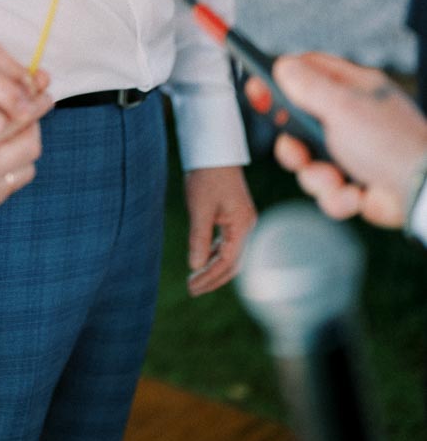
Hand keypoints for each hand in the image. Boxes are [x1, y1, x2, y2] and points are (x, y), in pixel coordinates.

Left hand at [184, 165, 256, 295]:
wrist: (214, 151)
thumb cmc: (207, 176)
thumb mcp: (200, 208)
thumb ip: (199, 238)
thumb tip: (196, 267)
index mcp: (242, 225)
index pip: (228, 261)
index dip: (210, 277)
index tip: (192, 286)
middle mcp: (247, 226)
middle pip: (233, 263)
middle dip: (213, 278)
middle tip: (192, 289)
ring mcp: (242, 222)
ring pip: (230, 255)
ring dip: (213, 268)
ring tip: (195, 280)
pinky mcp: (234, 217)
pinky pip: (227, 244)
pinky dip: (215, 255)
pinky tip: (202, 261)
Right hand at [256, 53, 426, 228]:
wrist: (422, 194)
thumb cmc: (391, 143)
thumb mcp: (342, 107)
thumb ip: (308, 86)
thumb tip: (283, 66)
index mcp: (352, 88)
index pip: (307, 72)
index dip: (278, 81)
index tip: (257, 92)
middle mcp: (350, 117)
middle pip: (298, 123)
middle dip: (293, 143)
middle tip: (295, 148)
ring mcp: (351, 151)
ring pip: (306, 161)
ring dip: (316, 175)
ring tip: (334, 179)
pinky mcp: (352, 182)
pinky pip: (325, 189)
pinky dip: (336, 196)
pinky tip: (355, 195)